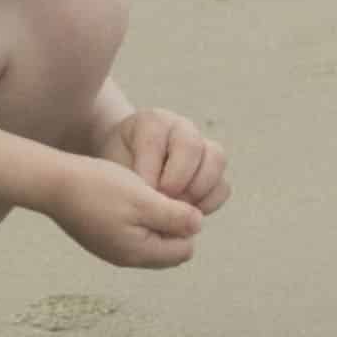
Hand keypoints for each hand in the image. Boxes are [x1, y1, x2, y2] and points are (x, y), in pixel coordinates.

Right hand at [47, 151, 208, 268]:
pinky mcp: (101, 238)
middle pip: (169, 249)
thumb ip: (175, 216)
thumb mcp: (144, 198)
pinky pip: (132, 234)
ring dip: (155, 221)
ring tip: (142, 195)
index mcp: (138, 253)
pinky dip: (137, 219)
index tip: (173, 199)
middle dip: (173, 226)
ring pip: (151, 240)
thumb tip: (198, 225)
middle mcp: (126, 257)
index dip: (186, 224)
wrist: (51, 182)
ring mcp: (112, 249)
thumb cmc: (99, 187)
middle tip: (160, 197)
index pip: (185, 249)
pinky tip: (125, 198)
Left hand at [106, 101, 229, 215]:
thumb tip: (154, 201)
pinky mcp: (213, 171)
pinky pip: (223, 185)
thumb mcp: (113, 167)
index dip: (150, 172)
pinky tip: (188, 214)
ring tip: (177, 209)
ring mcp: (203, 146)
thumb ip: (131, 178)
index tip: (141, 194)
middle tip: (163, 201)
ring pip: (216, 160)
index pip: (156, 142)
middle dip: (178, 179)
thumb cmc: (117, 166)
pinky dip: (209, 202)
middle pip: (192, 146)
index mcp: (153, 122)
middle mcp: (182, 128)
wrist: (127, 165)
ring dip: (198, 190)